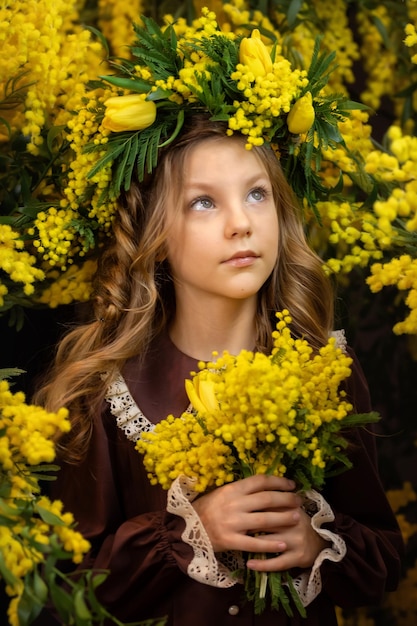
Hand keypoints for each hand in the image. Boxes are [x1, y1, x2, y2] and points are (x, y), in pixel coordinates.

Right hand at [192, 475, 328, 571]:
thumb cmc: (207, 508)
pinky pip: (255, 542)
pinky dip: (270, 544)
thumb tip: (267, 486)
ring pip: (264, 519)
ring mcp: (233, 522)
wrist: (187, 528)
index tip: (291, 484)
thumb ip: (242, 490)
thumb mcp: (222, 492)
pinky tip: (283, 545)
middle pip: (267, 499)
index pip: (260, 481)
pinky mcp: (231, 540)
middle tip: (299, 501)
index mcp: (232, 489)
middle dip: (286, 499)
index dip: (278, 481)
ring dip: (283, 518)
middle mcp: (234, 503)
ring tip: (297, 517)